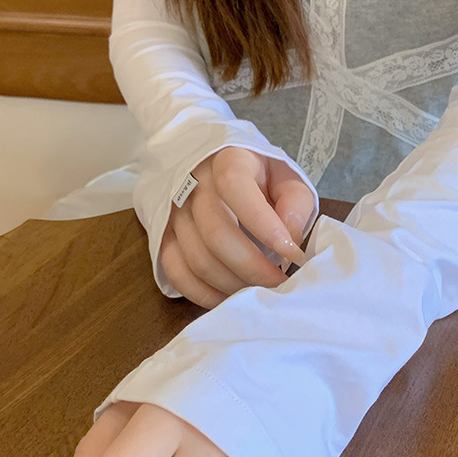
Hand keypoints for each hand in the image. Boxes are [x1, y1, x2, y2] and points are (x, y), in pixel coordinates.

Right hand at [159, 146, 312, 308]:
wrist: (212, 168)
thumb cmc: (256, 177)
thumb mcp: (284, 176)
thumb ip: (295, 203)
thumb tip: (290, 239)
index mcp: (226, 159)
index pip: (235, 187)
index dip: (263, 224)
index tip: (290, 252)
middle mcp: (192, 185)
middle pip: (216, 234)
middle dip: (253, 267)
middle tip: (278, 282)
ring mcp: (172, 214)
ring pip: (198, 260)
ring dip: (233, 284)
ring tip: (258, 290)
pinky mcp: (162, 238)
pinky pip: (177, 274)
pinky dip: (205, 294)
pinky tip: (230, 297)